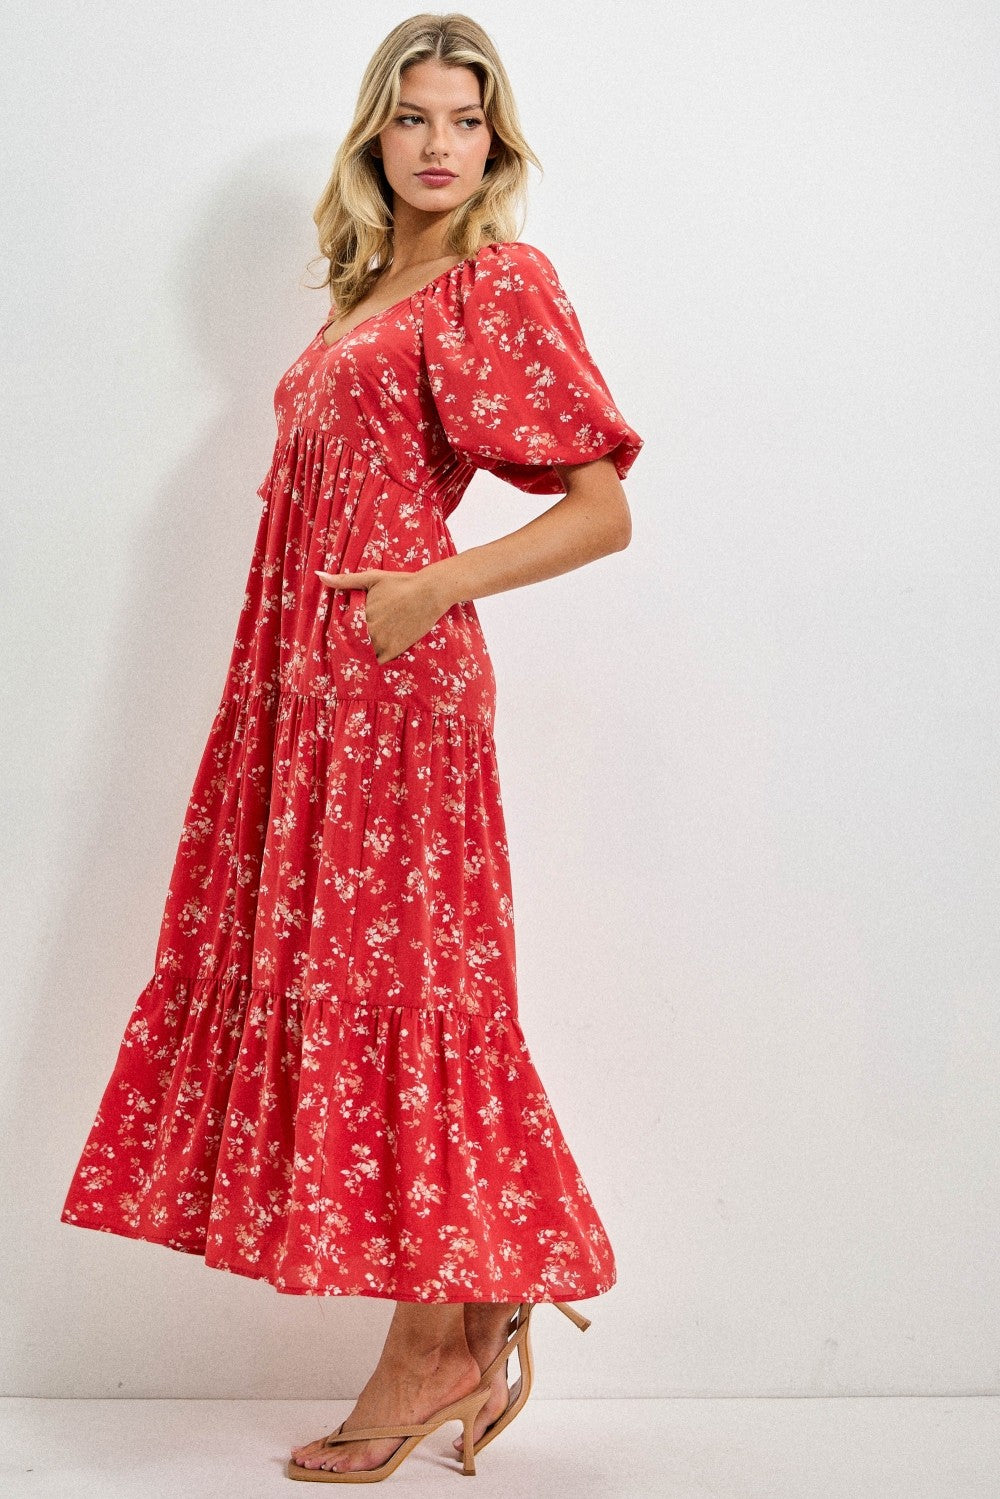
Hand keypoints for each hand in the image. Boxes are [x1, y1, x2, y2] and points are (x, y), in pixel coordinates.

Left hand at [315, 567, 446, 663]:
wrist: (429, 593)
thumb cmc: (401, 583)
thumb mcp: (371, 577)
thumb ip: (344, 580)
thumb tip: (319, 576)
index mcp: (361, 614)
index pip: (342, 628)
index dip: (342, 630)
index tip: (342, 631)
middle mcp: (369, 630)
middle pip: (352, 642)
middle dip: (350, 642)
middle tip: (346, 646)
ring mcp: (383, 641)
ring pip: (363, 653)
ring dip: (361, 652)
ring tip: (361, 652)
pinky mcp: (395, 649)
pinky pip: (378, 661)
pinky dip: (374, 660)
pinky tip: (374, 655)